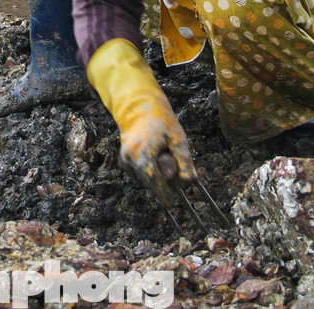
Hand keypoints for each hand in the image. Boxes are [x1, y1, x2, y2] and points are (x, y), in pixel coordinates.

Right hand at [87, 39, 196, 207]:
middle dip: (162, 179)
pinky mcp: (123, 161)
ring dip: (155, 174)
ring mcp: (124, 160)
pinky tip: (152, 154)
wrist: (139, 108)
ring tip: (160, 152)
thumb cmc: (161, 121)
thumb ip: (184, 159)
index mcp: (143, 154)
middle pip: (150, 182)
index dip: (164, 195)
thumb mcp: (177, 138)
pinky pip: (139, 174)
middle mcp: (130, 159)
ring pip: (144, 179)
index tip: (171, 204)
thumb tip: (190, 180)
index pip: (154, 182)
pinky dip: (147, 170)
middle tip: (169, 159)